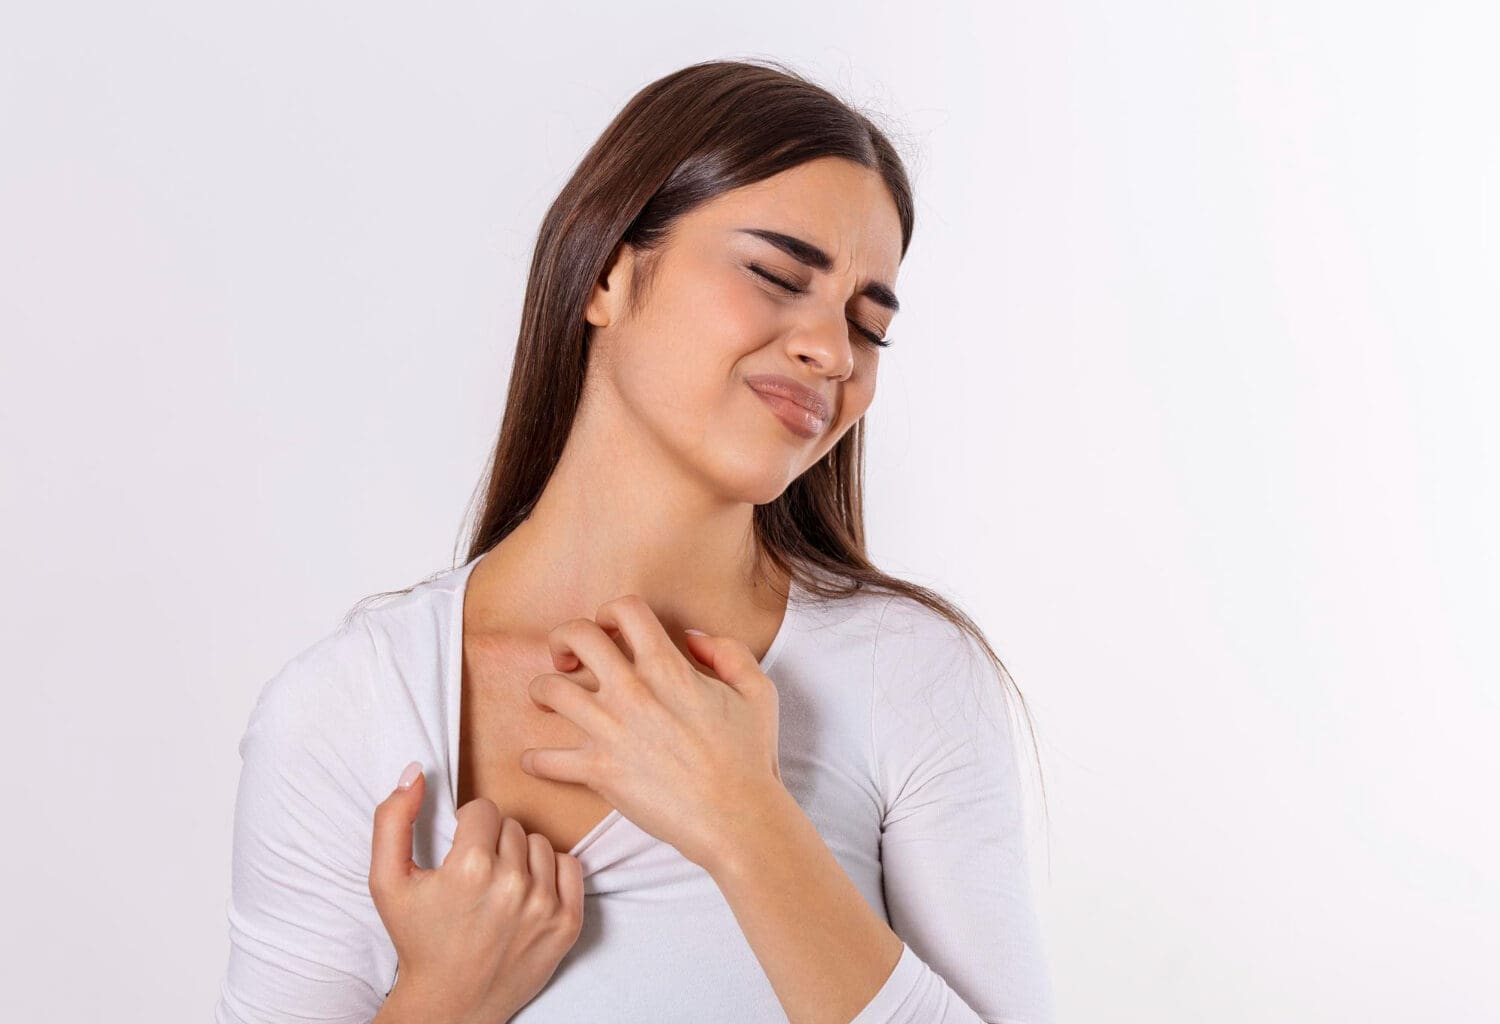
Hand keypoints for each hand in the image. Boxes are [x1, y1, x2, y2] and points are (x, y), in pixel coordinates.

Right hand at [368, 764, 584, 1023]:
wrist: (449, 1004)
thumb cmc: (418, 940)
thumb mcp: (387, 881)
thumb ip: (392, 820)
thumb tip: (416, 772)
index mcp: (469, 868)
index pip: (483, 810)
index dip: (467, 827)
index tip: (459, 851)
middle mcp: (512, 884)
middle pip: (511, 825)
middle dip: (492, 841)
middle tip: (476, 874)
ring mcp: (544, 905)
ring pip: (539, 843)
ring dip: (521, 856)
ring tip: (499, 885)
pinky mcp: (567, 924)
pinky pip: (570, 866)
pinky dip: (550, 873)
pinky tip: (526, 892)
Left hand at [519, 594, 785, 870]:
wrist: (736, 817)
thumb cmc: (749, 757)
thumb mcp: (756, 691)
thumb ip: (727, 652)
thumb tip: (691, 639)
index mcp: (667, 667)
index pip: (624, 609)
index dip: (611, 612)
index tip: (611, 631)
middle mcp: (632, 692)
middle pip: (575, 636)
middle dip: (564, 639)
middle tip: (568, 658)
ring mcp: (610, 731)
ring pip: (548, 689)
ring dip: (542, 690)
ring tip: (549, 700)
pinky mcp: (598, 772)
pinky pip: (546, 760)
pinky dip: (536, 760)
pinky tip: (538, 760)